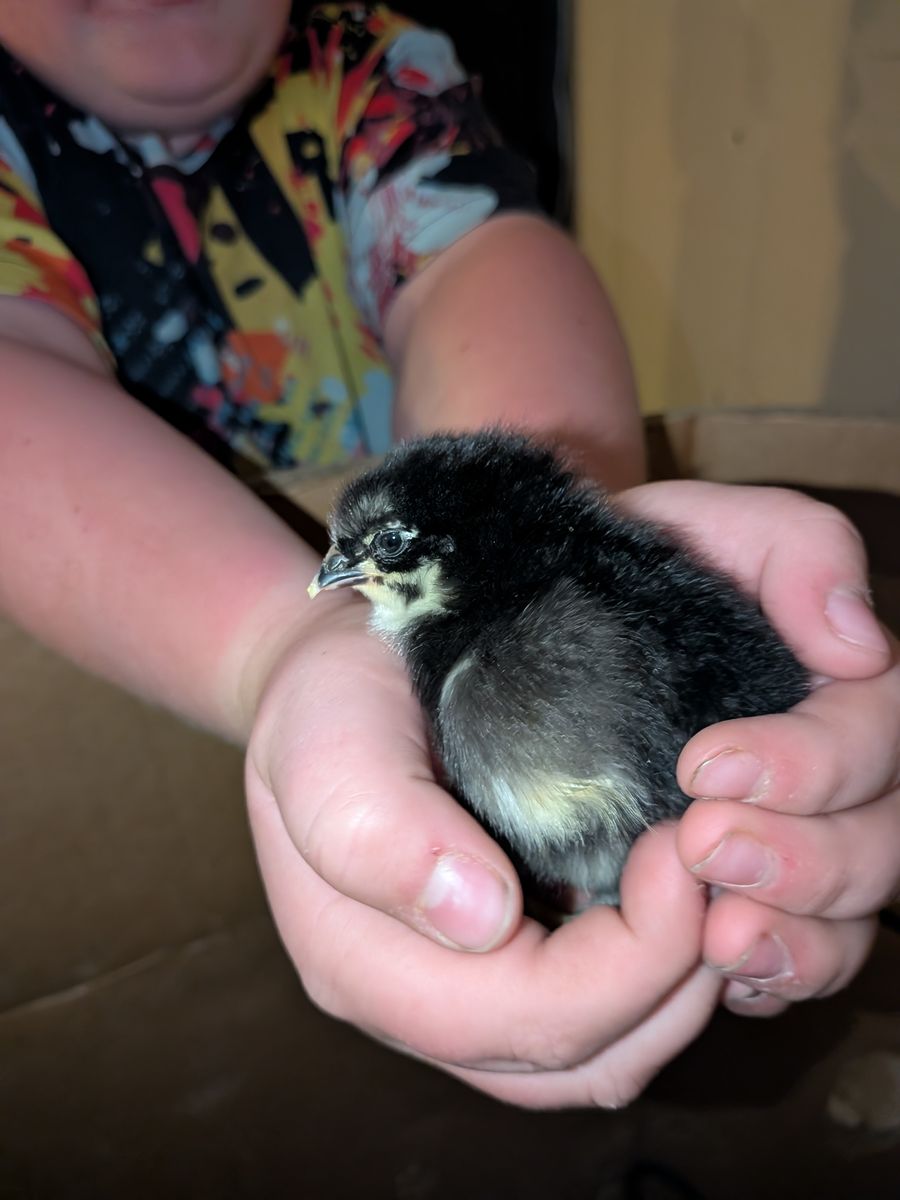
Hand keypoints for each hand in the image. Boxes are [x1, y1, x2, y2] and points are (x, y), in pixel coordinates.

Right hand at [245, 599, 719, 1107]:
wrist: (330, 677)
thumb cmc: (326, 697)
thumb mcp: (328, 734)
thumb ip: (375, 827)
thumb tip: (483, 918)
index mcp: (363, 966)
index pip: (524, 1020)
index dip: (630, 963)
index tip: (679, 858)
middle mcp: (414, 1005)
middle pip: (574, 1059)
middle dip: (670, 980)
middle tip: (715, 871)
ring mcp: (461, 991)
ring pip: (596, 1057)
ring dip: (674, 991)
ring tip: (708, 892)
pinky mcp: (500, 967)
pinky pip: (597, 1020)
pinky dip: (657, 981)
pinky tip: (676, 905)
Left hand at [621, 481, 897, 1015]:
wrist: (529, 617)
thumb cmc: (618, 567)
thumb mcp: (698, 524)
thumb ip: (793, 548)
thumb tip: (859, 642)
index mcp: (830, 690)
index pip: (879, 738)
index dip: (816, 764)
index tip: (707, 763)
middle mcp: (825, 776)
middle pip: (881, 844)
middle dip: (804, 859)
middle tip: (702, 846)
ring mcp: (784, 843)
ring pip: (846, 920)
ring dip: (796, 937)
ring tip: (716, 938)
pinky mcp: (731, 900)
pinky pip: (786, 965)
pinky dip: (766, 977)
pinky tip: (714, 971)